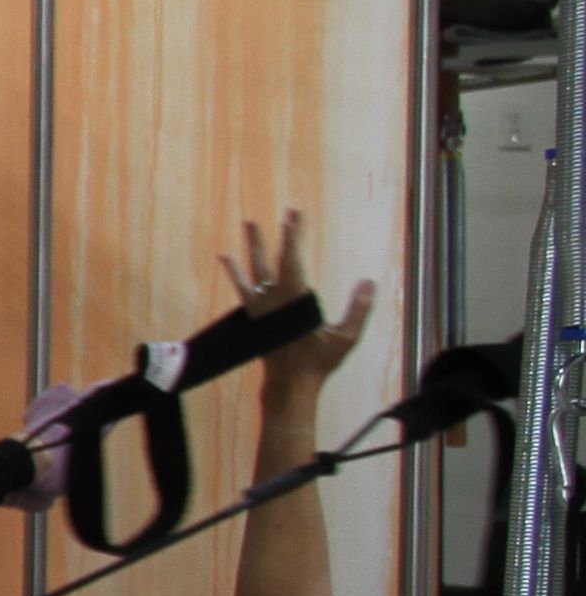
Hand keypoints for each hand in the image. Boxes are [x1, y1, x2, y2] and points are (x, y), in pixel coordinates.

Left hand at [226, 211, 374, 390]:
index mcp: (295, 300)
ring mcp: (262, 306)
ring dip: (253, 246)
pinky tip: (226, 257)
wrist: (289, 383)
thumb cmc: (319, 362)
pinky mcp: (254, 314)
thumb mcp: (346, 338)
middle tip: (285, 212)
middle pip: (276, 259)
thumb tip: (369, 283)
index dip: (294, 236)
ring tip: (249, 223)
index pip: (294, 260)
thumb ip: (359, 310)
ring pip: (255, 269)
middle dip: (282, 235)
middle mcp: (274, 299)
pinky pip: (242, 288)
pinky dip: (235, 272)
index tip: (294, 215)